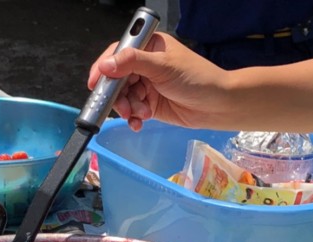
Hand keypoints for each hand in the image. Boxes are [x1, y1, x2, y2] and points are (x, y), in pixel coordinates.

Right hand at [88, 32, 229, 131]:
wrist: (217, 106)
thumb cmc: (196, 78)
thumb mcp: (162, 66)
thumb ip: (132, 63)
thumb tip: (105, 66)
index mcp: (148, 46)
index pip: (118, 54)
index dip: (104, 68)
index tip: (95, 84)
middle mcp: (145, 64)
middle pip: (117, 79)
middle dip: (118, 95)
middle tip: (123, 108)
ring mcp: (147, 85)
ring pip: (123, 97)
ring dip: (128, 108)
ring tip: (141, 115)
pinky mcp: (150, 104)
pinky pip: (133, 111)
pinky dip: (133, 118)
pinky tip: (139, 123)